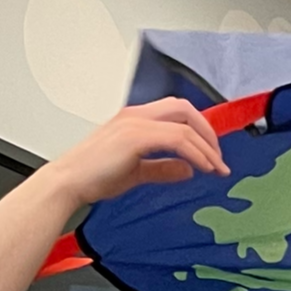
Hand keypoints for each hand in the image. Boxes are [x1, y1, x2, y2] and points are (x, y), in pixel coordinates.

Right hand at [44, 97, 229, 208]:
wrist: (71, 182)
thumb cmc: (95, 176)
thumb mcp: (137, 172)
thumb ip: (163, 168)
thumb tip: (189, 169)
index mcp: (135, 119)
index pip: (176, 112)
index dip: (199, 129)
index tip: (212, 154)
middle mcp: (136, 115)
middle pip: (184, 109)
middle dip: (207, 132)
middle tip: (219, 158)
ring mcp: (135, 123)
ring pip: (184, 124)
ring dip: (207, 146)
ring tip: (217, 168)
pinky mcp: (135, 137)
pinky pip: (176, 139)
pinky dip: (196, 153)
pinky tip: (204, 168)